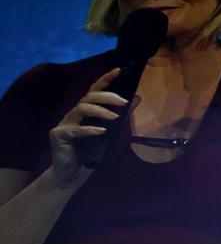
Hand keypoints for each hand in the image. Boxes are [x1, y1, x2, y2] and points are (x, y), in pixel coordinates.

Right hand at [47, 68, 125, 186]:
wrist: (73, 174)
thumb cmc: (91, 152)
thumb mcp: (110, 133)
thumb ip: (121, 116)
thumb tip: (137, 98)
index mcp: (85, 111)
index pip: (94, 90)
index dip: (105, 79)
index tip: (119, 70)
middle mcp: (74, 114)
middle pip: (88, 97)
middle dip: (107, 97)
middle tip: (123, 102)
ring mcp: (65, 124)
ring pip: (81, 109)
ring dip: (100, 111)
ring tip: (115, 117)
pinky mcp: (59, 136)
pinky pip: (76, 130)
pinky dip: (90, 130)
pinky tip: (102, 132)